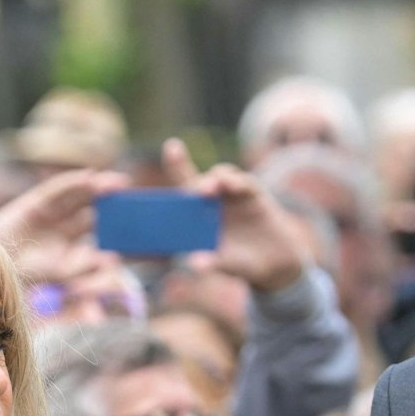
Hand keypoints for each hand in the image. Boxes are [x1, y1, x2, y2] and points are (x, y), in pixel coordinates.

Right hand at [0, 168, 129, 284]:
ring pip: (79, 198)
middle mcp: (65, 233)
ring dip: (96, 189)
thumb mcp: (58, 281)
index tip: (142, 225)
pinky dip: (71, 183)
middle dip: (112, 205)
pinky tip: (88, 177)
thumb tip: (110, 272)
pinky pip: (56, 190)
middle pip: (95, 213)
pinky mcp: (34, 204)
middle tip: (132, 196)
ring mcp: (51, 217)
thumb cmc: (21, 282)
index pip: (102, 239)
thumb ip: (83, 275)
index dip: (120, 231)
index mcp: (74, 253)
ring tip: (115, 183)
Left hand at [162, 138, 306, 293]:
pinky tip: (231, 186)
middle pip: (190, 178)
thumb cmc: (241, 263)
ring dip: (209, 180)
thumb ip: (212, 263)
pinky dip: (236, 182)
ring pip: (215, 177)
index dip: (156, 195)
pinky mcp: (251, 191)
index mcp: (194, 219)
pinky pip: (242, 181)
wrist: (276, 261)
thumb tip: (194, 265)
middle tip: (172, 150)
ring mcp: (230, 194)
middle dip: (179, 163)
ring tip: (206, 189)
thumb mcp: (226, 265)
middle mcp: (209, 202)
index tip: (139, 180)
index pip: (172, 202)